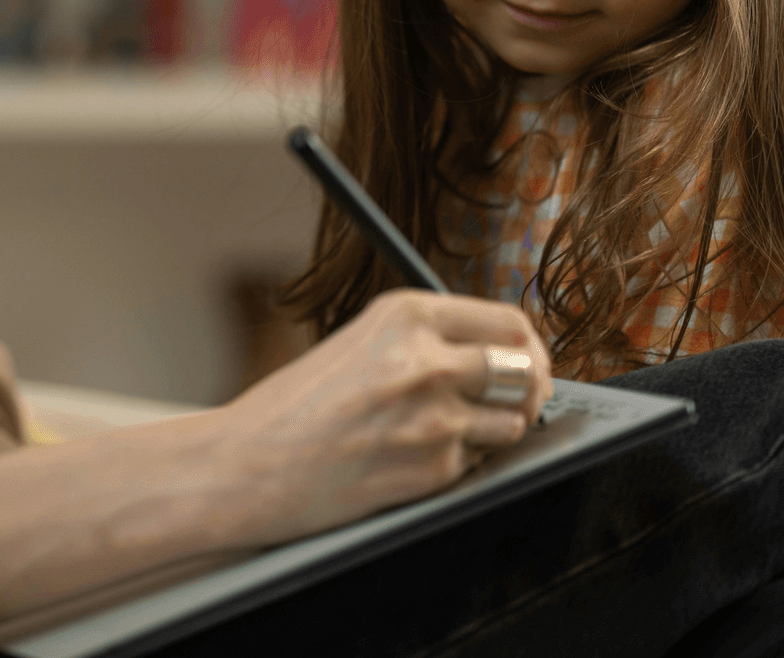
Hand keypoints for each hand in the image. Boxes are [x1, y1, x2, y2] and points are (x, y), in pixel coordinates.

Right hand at [203, 289, 552, 547]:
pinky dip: (459, 463)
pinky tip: (415, 457)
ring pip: (513, 421)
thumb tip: (499, 352)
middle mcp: (428, 359)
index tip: (529, 357)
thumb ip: (425, 339)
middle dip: (532, 386)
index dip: (528, 344)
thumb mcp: (360, 343)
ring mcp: (436, 417)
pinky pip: (478, 463)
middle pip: (526, 368)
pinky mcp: (436, 468)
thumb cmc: (294, 406)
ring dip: (495, 429)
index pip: (508, 321)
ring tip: (449, 430)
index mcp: (407, 315)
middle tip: (522, 396)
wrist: (251, 462)